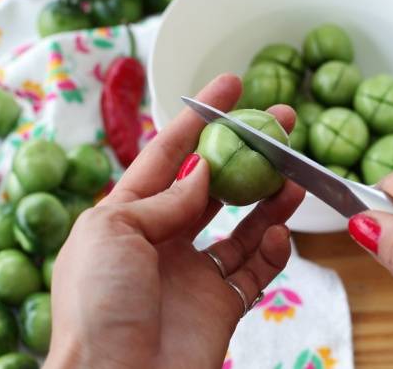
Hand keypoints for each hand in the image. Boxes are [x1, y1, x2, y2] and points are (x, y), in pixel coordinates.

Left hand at [45, 74, 304, 368]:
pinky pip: (255, 270)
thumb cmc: (98, 304)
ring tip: (295, 177)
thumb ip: (164, 198)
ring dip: (270, 200)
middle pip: (214, 186)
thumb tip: (203, 172)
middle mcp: (163, 241)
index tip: (230, 86)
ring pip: (242, 225)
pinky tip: (279, 235)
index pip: (168, 155)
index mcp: (127, 217)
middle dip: (247, 155)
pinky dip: (273, 251)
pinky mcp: (221, 305)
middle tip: (281, 127)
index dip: (198, 118)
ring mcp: (193, 273)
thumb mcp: (113, 230)